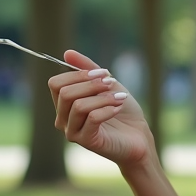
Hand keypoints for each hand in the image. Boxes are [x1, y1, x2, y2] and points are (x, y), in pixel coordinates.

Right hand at [48, 50, 152, 166]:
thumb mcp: (107, 85)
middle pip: (65, 93)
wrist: (139, 137)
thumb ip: (88, 69)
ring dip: (103, 98)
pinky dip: (107, 109)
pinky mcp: (86, 141)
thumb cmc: (122, 111)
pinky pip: (92, 118)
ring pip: (79, 106)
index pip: (56, 84)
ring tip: (120, 98)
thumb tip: (67, 53)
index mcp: (65, 105)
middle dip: (91, 84)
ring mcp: (72, 132)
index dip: (78, 74)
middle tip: (112, 83)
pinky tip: (118, 109)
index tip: (103, 73)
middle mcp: (63, 119)